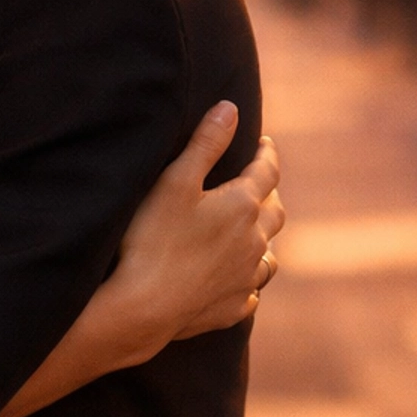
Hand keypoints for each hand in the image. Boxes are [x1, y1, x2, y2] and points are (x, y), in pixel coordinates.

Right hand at [110, 107, 283, 360]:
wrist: (143, 306)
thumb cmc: (152, 239)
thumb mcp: (175, 181)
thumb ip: (205, 143)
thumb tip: (231, 109)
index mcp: (241, 205)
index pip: (266, 171)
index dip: (266, 154)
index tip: (265, 144)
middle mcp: (253, 241)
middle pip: (274, 212)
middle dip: (269, 194)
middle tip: (260, 185)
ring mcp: (245, 278)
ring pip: (268, 255)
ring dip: (263, 240)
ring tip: (253, 235)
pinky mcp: (232, 308)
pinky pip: (251, 291)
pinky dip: (248, 280)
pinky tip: (239, 281)